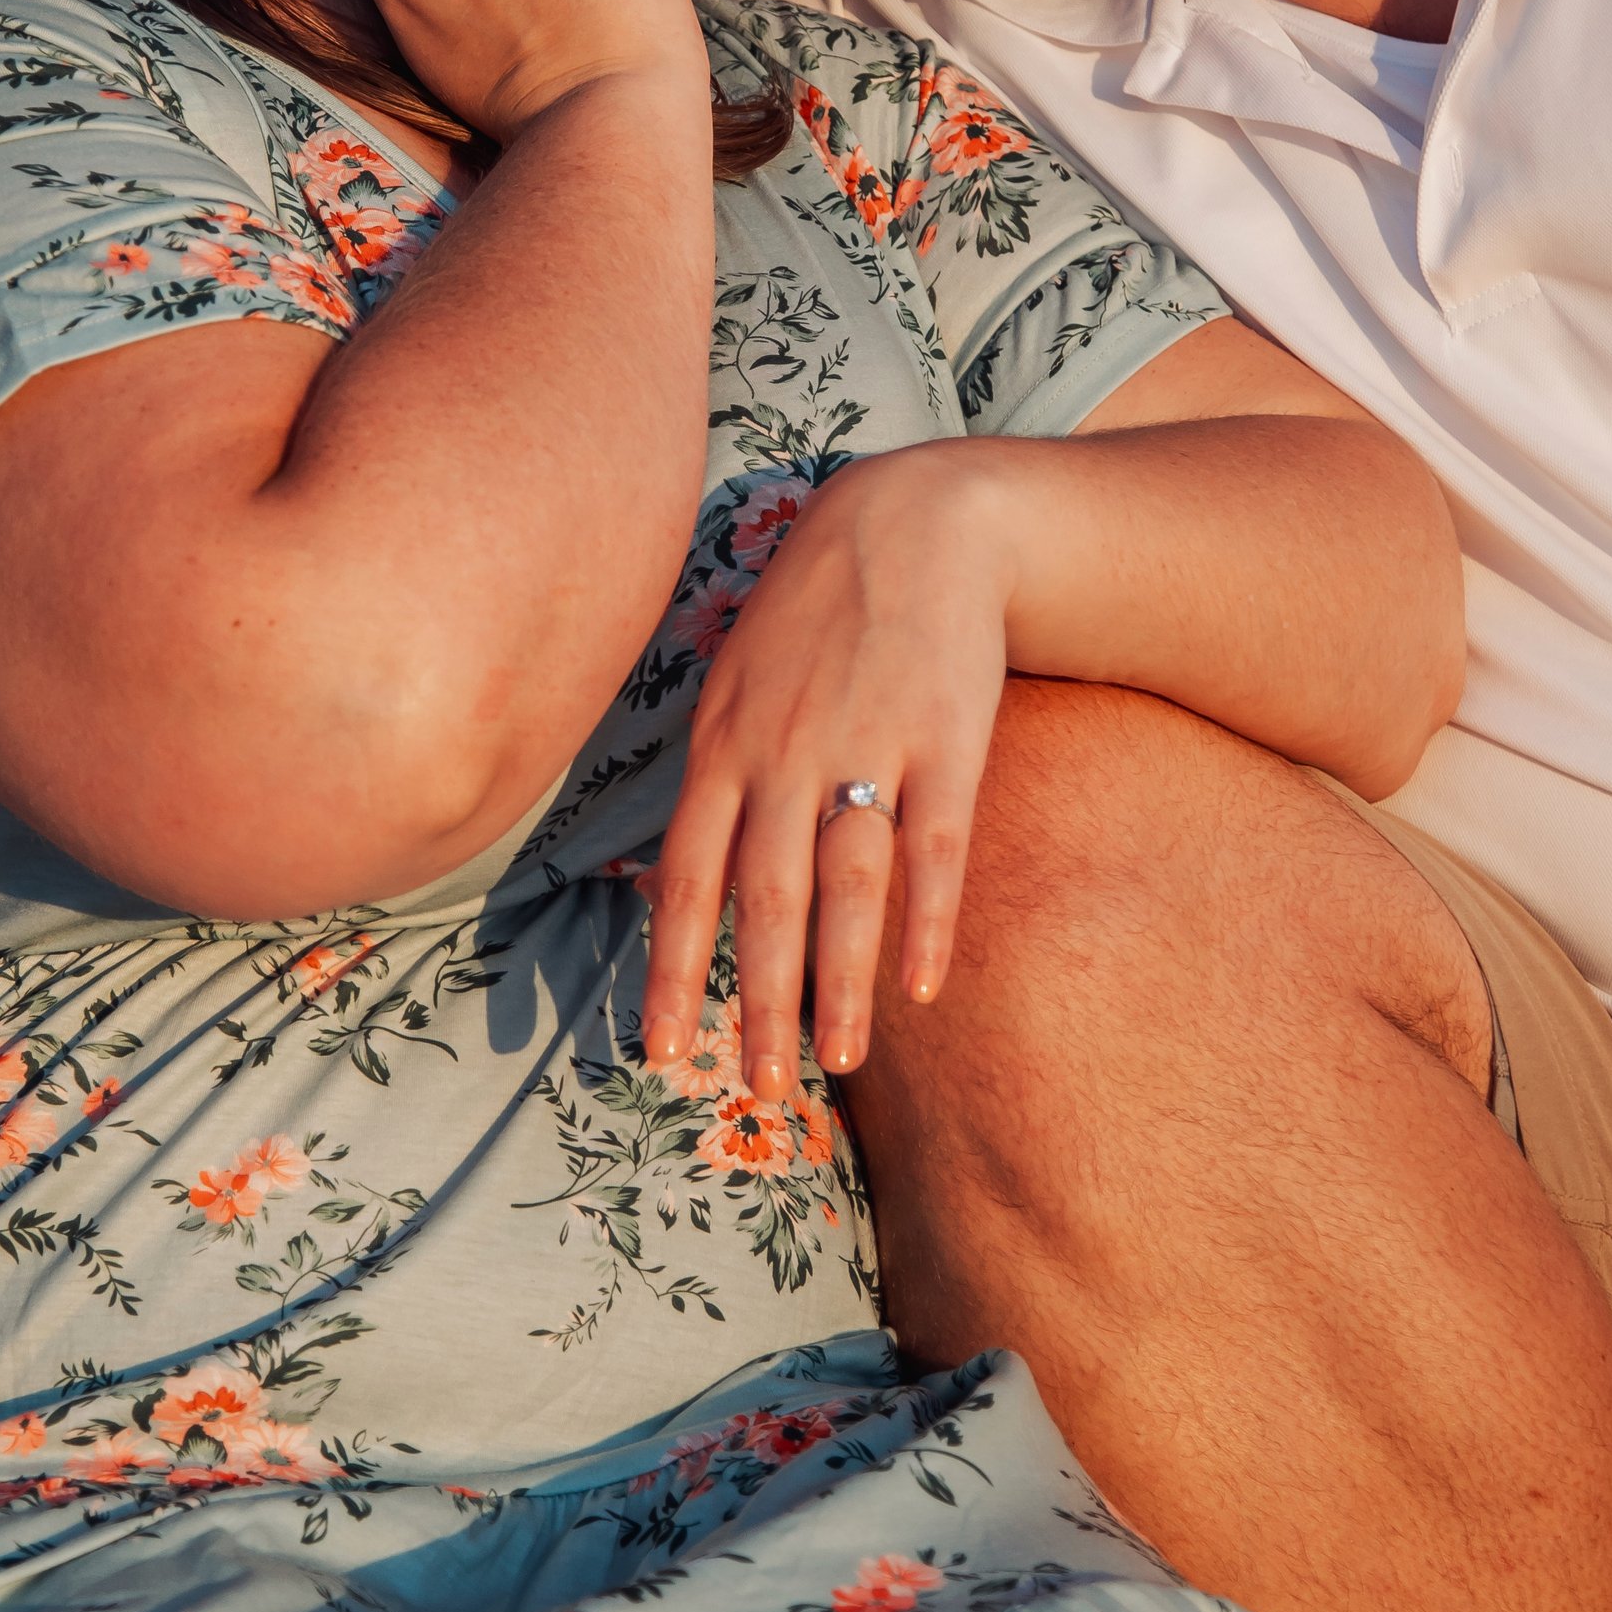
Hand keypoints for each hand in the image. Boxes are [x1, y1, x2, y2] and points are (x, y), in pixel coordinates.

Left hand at [640, 446, 1011, 1104]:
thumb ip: (716, 775)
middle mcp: (783, 753)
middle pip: (763, 900)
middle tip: (755, 1092)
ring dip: (837, 982)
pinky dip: (927, 919)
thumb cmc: (818, 611)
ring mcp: (867, 745)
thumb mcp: (738, 679)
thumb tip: (690, 874)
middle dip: (756, 1003)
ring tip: (834, 1064)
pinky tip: (921, 983)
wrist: (918, 520)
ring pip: (845, 886)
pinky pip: (933, 846)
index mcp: (722, 746)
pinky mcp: (947, 737)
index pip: (684, 879)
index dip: (672, 970)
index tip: (664, 1052)